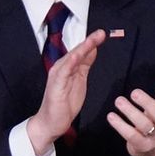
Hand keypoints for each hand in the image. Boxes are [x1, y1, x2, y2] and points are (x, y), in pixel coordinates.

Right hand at [24, 30, 105, 154]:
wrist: (52, 121)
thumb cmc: (64, 103)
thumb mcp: (79, 80)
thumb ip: (84, 65)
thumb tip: (93, 50)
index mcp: (68, 67)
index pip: (81, 51)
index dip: (92, 42)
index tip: (102, 34)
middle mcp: (62, 68)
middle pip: (77, 51)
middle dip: (89, 42)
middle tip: (101, 33)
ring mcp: (58, 75)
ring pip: (71, 58)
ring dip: (82, 48)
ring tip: (93, 40)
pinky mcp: (56, 85)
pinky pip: (63, 71)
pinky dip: (70, 62)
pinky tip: (77, 55)